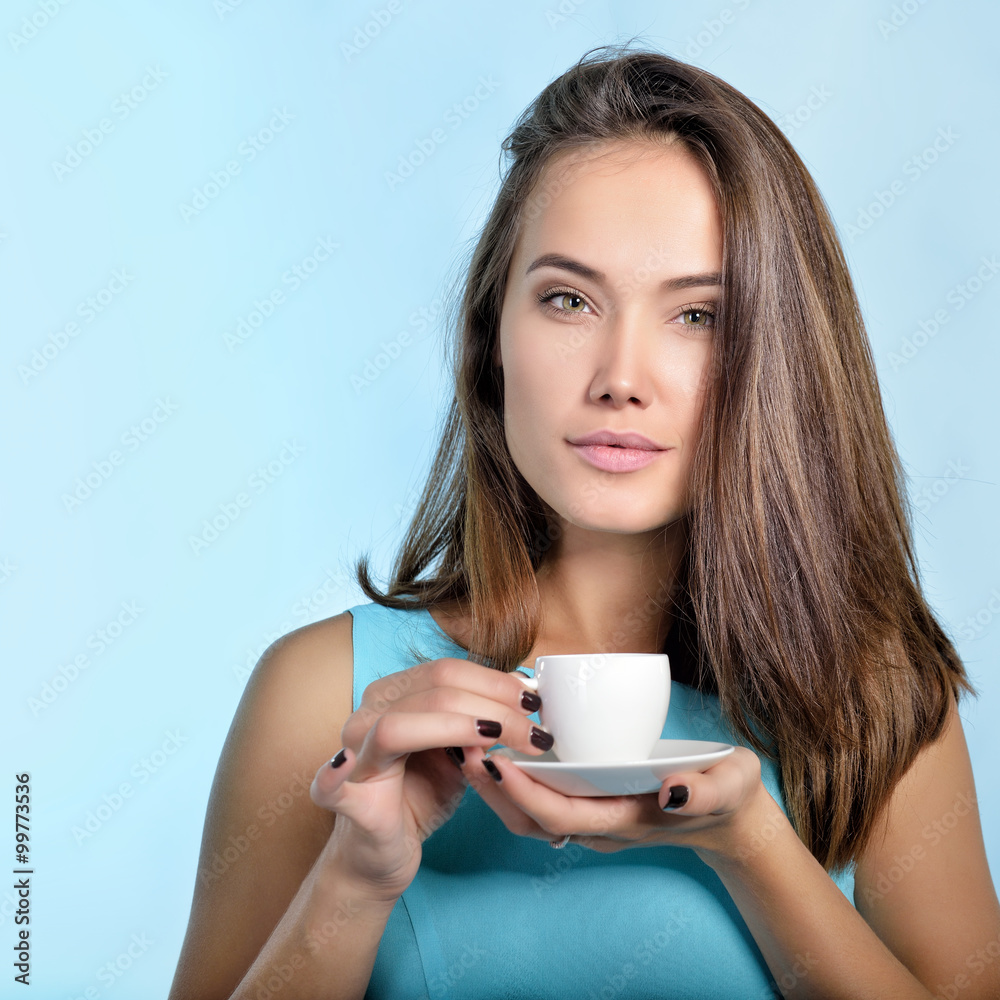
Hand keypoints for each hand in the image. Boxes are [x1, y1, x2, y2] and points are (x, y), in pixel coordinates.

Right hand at [308, 657, 552, 901]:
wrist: (382, 854)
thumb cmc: (419, 796)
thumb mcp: (458, 753)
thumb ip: (480, 725)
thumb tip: (524, 699)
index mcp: (394, 695)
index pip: (446, 670)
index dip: (494, 681)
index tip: (534, 699)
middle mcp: (368, 714)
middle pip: (435, 688)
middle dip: (494, 705)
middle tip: (536, 730)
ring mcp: (353, 753)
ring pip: (401, 723)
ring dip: (462, 726)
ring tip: (505, 740)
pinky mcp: (344, 798)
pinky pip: (332, 783)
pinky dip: (336, 774)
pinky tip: (348, 765)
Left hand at [454, 742, 770, 860]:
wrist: (730, 815)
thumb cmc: (729, 795)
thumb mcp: (730, 786)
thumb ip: (706, 791)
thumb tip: (672, 792)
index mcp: (626, 821)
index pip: (562, 815)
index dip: (526, 793)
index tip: (496, 762)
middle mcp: (600, 826)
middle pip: (533, 819)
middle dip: (495, 789)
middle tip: (464, 748)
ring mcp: (593, 818)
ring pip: (530, 814)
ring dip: (497, 786)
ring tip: (468, 746)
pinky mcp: (589, 803)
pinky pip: (540, 799)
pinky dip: (514, 780)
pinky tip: (497, 746)